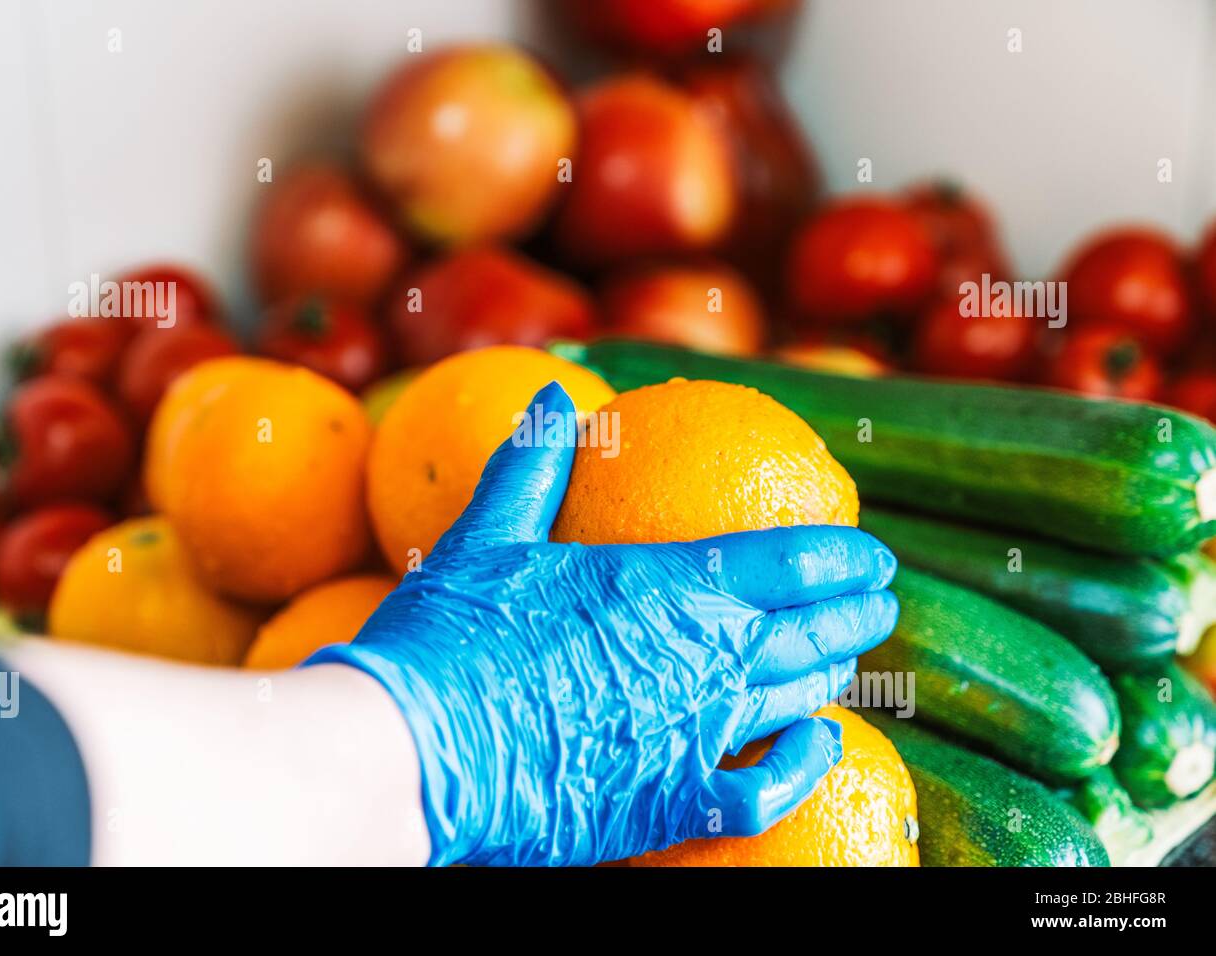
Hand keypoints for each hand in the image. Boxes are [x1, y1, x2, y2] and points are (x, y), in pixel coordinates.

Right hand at [309, 382, 898, 865]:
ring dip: (836, 672)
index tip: (872, 552)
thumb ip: (531, 463)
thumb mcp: (483, 536)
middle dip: (858, 611)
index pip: (788, 562)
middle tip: (880, 598)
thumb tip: (551, 391)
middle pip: (812, 631)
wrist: (410, 754)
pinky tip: (822, 744)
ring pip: (800, 700)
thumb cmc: (445, 637)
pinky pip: (768, 791)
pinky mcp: (672, 806)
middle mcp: (699, 658)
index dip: (844, 555)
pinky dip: (807, 765)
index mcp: (661, 585)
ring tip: (849, 657)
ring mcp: (693, 736)